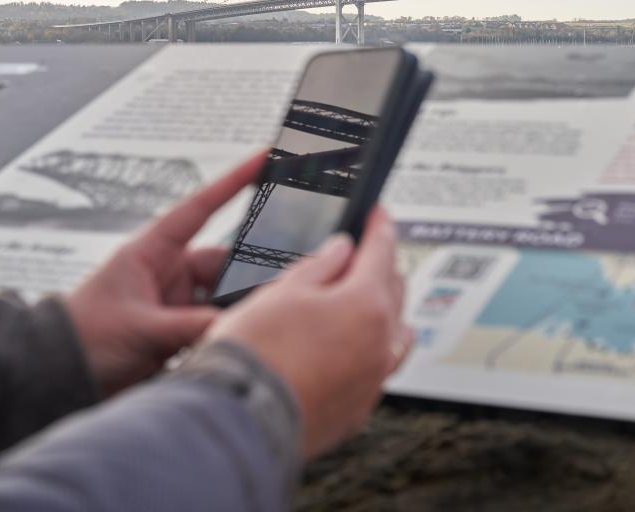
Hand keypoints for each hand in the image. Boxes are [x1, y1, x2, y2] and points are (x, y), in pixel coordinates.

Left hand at [65, 151, 266, 396]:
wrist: (56, 378)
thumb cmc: (84, 339)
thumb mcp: (139, 329)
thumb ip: (190, 326)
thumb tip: (238, 325)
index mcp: (151, 252)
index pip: (200, 208)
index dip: (233, 181)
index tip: (264, 156)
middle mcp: (169, 272)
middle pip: (226, 262)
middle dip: (249, 275)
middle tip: (279, 286)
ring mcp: (177, 301)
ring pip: (226, 295)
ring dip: (238, 309)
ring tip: (255, 322)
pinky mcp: (180, 330)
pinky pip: (217, 323)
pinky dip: (228, 329)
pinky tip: (240, 339)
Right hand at [202, 206, 411, 460]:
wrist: (240, 421)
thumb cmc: (254, 356)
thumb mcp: (282, 291)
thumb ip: (319, 266)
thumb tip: (341, 250)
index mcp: (366, 304)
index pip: (382, 251)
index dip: (379, 225)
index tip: (378, 214)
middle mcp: (380, 342)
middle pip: (394, 290)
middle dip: (382, 265)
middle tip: (367, 251)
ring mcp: (373, 379)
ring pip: (394, 333)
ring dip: (385, 309)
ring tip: (365, 297)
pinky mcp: (358, 409)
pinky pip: (379, 369)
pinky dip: (374, 348)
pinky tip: (354, 346)